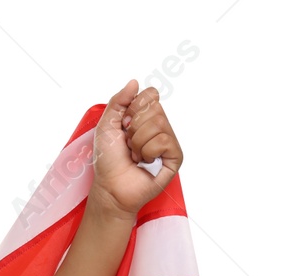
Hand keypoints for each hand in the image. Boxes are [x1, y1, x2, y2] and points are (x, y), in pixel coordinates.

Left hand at [89, 79, 181, 219]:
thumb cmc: (108, 160)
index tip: (123, 126)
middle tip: (128, 144)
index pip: (151, 94)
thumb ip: (118, 101)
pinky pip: (164, 141)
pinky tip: (145, 162)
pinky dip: (149, 151)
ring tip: (135, 155)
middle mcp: (159, 126)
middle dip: (134, 128)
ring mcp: (168, 141)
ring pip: (159, 123)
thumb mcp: (106, 125)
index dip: (134, 108)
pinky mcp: (175, 157)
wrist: (110, 187)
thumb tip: (134, 82)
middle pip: (155, 108)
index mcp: (145, 117)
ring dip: (139, 142)